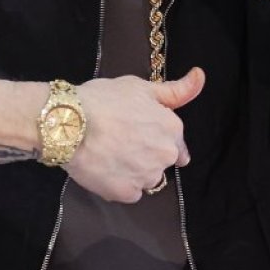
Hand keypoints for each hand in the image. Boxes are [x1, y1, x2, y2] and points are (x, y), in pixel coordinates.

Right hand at [67, 67, 205, 202]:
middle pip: (162, 162)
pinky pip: (128, 192)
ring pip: (146, 179)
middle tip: (121, 142)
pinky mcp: (126, 193)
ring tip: (110, 155)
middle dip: (147, 155)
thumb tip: (200, 76)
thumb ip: (175, 90)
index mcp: (172, 129)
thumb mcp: (140, 87)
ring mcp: (146, 176)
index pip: (177, 144)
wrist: (68, 123)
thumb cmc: (102, 100)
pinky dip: (119, 184)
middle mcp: (165, 155)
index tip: (139, 133)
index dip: (157, 138)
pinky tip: (104, 169)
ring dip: (134, 172)